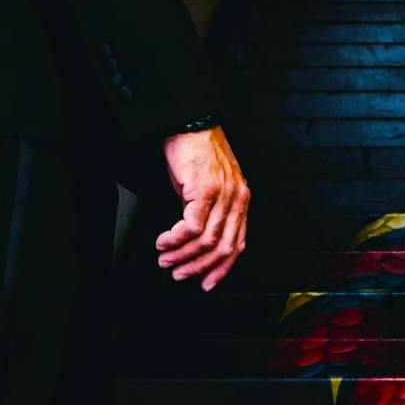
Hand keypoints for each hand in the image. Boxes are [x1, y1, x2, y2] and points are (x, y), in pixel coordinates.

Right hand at [156, 126, 248, 289]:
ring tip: (166, 259)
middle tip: (179, 273)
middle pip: (222, 248)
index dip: (221, 269)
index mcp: (240, 200)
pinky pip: (191, 226)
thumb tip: (197, 241)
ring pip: (206, 240)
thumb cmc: (197, 150)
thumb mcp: (209, 186)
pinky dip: (175, 239)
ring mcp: (222, 194)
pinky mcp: (205, 189)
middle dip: (198, 267)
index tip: (207, 282)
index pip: (237, 245)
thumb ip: (209, 212)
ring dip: (182, 255)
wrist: (189, 122)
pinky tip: (164, 241)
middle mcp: (236, 198)